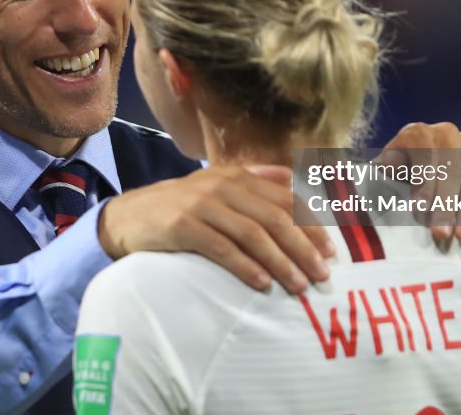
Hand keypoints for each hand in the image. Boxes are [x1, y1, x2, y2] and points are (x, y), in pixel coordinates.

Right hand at [98, 165, 334, 292]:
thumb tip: (293, 176)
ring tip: (299, 285)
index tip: (331, 251)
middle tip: (322, 274)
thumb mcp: (216, 183)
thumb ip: (255, 178)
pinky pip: (222, 248)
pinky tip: (262, 284)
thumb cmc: (180, 204)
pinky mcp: (183, 226)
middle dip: (304, 248)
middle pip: (275, 218)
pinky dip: (245, 267)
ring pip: (253, 234)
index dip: (312, 225)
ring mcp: (202, 205)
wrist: (129, 215)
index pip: (286, 199)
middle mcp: (223, 186)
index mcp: (237, 176)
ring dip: (281, 262)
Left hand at [378, 122, 460, 243]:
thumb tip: (389, 166)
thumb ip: (387, 168)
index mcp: (417, 133)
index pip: (424, 158)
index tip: (419, 212)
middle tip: (442, 234)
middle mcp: (446, 133)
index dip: (423, 185)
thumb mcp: (385, 169)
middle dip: (446, 205)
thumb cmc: (397, 172)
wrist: (417, 164)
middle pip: (451, 171)